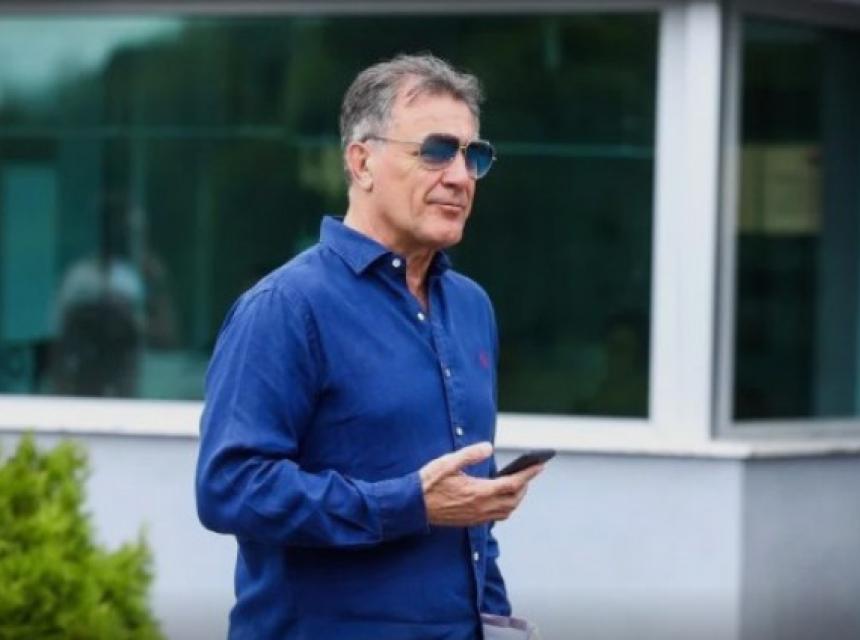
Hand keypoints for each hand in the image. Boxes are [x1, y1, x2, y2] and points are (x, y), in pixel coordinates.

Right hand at [419, 442, 543, 526]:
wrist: (413, 506)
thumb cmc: (428, 483)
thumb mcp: (448, 462)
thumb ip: (470, 454)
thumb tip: (489, 447)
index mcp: (478, 492)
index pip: (512, 484)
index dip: (528, 475)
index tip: (539, 466)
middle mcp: (481, 507)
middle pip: (514, 500)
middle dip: (525, 486)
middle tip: (530, 473)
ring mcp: (476, 517)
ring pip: (507, 511)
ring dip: (516, 499)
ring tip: (518, 485)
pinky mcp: (470, 521)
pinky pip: (496, 517)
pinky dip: (505, 507)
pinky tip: (501, 498)